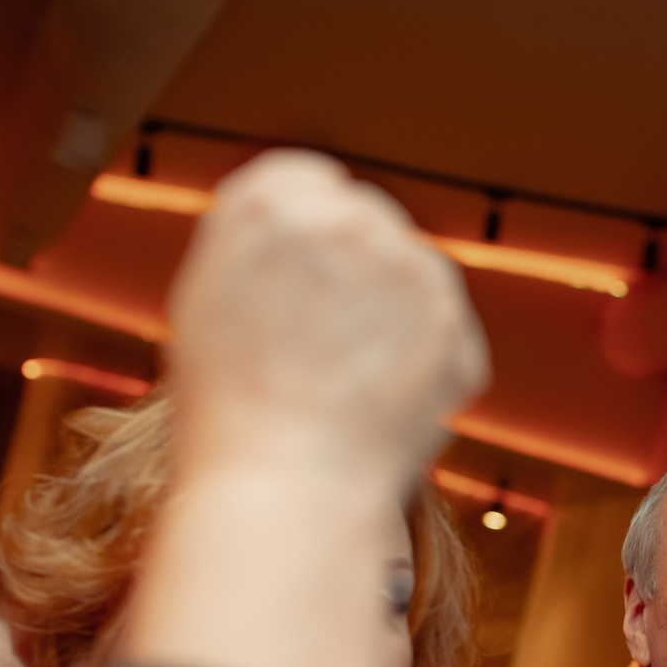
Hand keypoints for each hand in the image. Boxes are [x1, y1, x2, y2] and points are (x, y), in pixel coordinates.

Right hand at [166, 150, 486, 486]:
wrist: (285, 487)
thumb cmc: (228, 407)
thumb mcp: (211, 295)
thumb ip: (264, 242)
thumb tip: (313, 223)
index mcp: (271, 200)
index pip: (307, 178)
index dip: (303, 231)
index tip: (298, 275)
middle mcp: (348, 219)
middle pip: (365, 219)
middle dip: (352, 268)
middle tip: (323, 339)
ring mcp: (411, 271)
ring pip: (410, 270)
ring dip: (390, 310)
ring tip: (347, 380)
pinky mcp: (455, 324)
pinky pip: (442, 327)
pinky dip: (422, 360)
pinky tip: (380, 401)